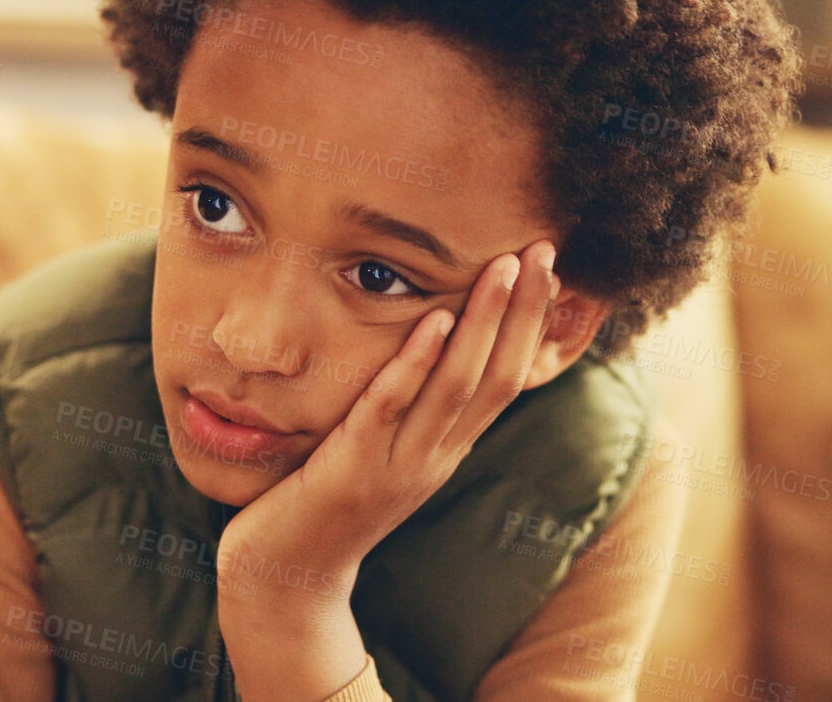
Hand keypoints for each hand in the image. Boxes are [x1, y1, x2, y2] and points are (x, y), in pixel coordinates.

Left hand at [215, 238, 561, 699]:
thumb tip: (428, 348)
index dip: (531, 325)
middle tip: (544, 251)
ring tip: (503, 267)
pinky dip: (416, 363)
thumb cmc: (324, 505)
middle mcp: (434, 457)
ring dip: (484, 323)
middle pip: (497, 376)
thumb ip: (408, 408)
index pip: (507, 380)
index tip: (547, 270)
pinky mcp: (353, 469)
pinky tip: (434, 320)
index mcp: (445, 450)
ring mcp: (398, 465)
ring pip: (457, 387)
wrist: (285, 581)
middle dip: (523, 311)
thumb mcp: (382, 452)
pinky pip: (392, 408)